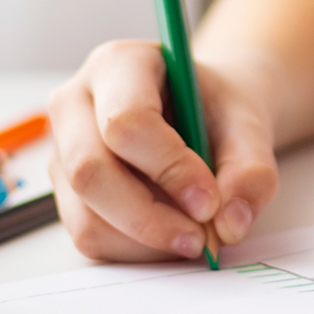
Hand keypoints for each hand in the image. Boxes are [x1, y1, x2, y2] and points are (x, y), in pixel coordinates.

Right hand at [48, 39, 279, 261]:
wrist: (203, 114)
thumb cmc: (217, 109)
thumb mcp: (249, 123)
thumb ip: (251, 169)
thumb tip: (231, 223)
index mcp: (119, 64)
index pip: (126, 121)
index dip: (169, 168)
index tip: (210, 201)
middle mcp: (75, 102)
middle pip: (90, 171)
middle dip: (149, 217)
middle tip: (202, 237)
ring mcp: (62, 150)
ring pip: (86, 214)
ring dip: (144, 240)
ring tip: (195, 237)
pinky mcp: (65, 191)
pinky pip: (88, 235)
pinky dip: (134, 249)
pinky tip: (170, 236)